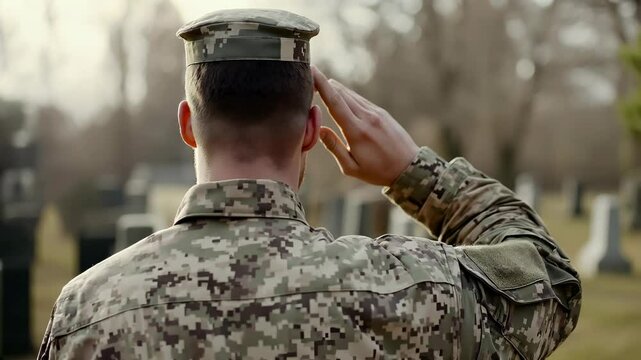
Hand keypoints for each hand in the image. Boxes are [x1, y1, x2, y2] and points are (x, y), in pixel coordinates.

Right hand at [312, 67, 419, 186]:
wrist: (409, 167)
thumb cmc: (378, 172)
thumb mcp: (352, 167)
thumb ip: (334, 147)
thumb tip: (319, 129)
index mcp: (357, 132)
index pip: (335, 103)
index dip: (321, 85)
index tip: (311, 70)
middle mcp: (367, 117)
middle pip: (341, 93)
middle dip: (324, 83)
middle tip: (307, 77)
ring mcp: (375, 113)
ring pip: (350, 94)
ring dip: (334, 88)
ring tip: (318, 85)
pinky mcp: (381, 113)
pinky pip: (360, 100)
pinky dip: (346, 96)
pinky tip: (338, 95)